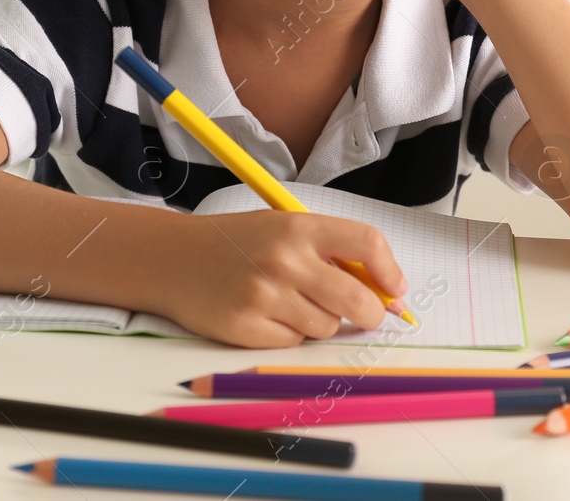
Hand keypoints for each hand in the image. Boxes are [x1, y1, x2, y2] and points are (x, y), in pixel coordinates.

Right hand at [156, 210, 407, 347]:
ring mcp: (264, 295)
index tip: (396, 290)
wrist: (173, 258)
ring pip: (327, 326)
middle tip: (364, 313)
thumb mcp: (283, 228)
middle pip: (357, 300)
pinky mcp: (245, 326)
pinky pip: (294, 342)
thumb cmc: (237, 243)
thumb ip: (329, 251)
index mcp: (299, 227)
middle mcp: (284, 259)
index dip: (390, 271)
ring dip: (320, 321)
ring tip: (290, 301)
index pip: (366, 243)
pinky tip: (267, 314)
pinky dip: (290, 334)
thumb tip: (383, 289)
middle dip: (369, 313)